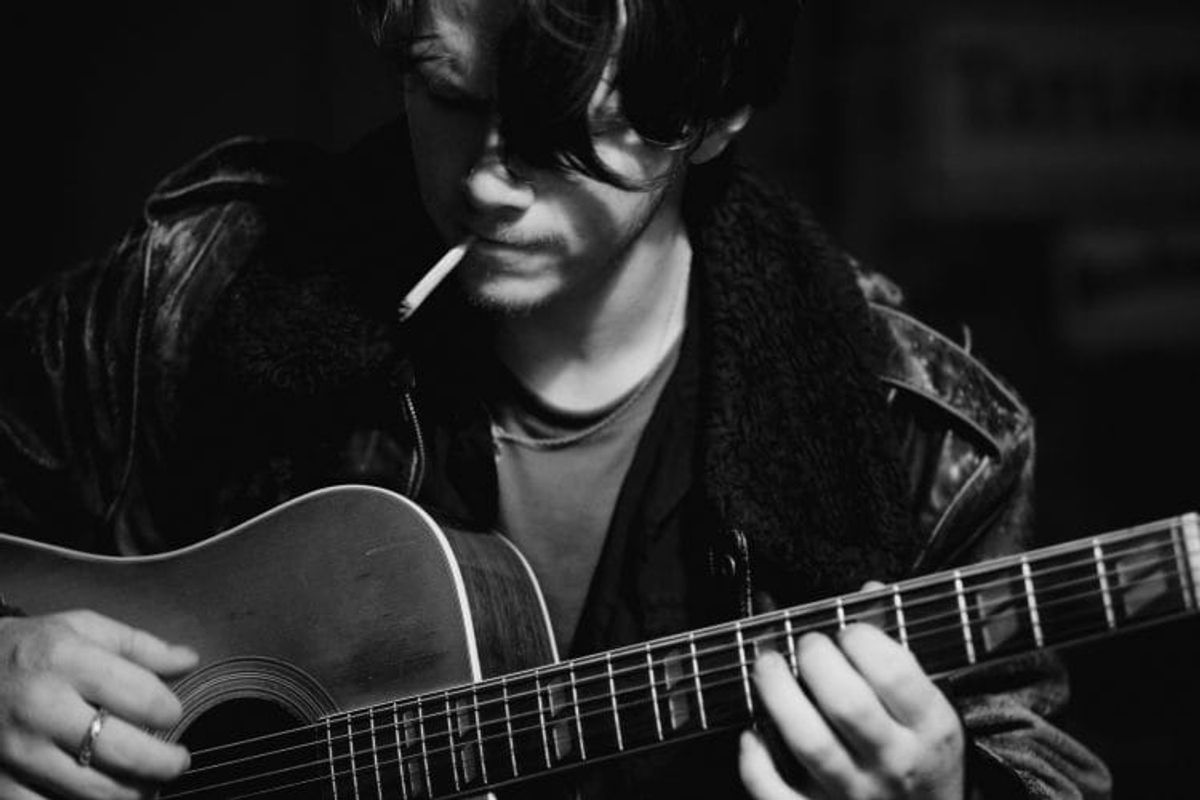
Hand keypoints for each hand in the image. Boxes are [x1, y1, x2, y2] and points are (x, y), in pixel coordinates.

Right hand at [0, 610, 197, 798]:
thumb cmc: (36, 649)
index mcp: (68, 661)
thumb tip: (189, 661)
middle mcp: (41, 707)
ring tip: (147, 784)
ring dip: (131, 792)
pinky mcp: (0, 781)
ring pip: (91, 790)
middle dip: (162, 763)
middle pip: (120, 751)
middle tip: (177, 763)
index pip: (141, 696)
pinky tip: (102, 794)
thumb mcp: (85, 629)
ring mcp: (18, 750)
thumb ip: (141, 646)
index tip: (173, 715)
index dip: (169, 711)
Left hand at [739, 596, 964, 798]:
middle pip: (847, 704)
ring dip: (778, 695)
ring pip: (809, 742)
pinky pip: (777, 792)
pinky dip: (755, 761)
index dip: (863, 639)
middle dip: (816, 659)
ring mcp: (855, 794)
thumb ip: (897, 652)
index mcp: (929, 728)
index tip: (847, 629)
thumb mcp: (929, 709)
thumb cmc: (923, 760)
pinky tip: (753, 732)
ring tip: (767, 665)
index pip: (895, 674)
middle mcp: (895, 762)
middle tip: (806, 643)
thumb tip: (867, 593)